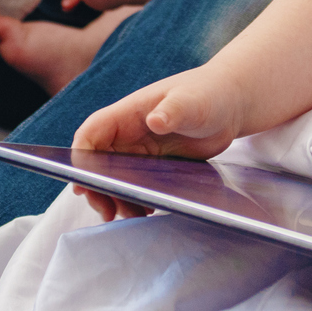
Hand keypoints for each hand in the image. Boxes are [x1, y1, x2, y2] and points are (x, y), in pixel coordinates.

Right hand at [68, 69, 245, 219]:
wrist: (231, 104)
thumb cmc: (210, 94)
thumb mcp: (193, 102)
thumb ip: (174, 110)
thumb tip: (154, 121)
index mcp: (129, 113)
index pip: (91, 133)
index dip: (80, 158)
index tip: (82, 183)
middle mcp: (129, 132)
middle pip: (96, 162)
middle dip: (96, 187)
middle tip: (107, 212)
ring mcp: (140, 149)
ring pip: (113, 176)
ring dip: (115, 197)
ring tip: (132, 216)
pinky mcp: (154, 163)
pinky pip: (134, 183)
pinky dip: (134, 199)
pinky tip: (146, 212)